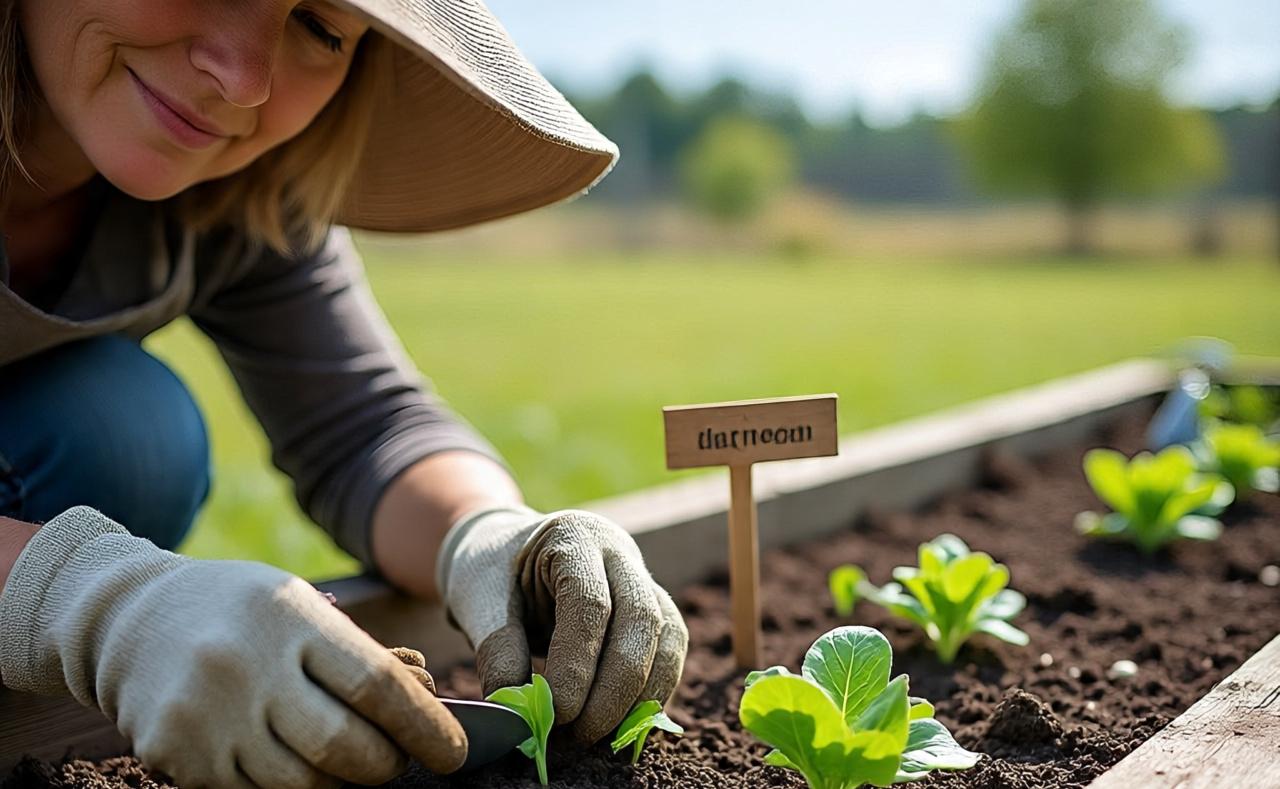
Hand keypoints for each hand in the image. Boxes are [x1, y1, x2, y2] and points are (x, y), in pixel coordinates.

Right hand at [0, 507, 465, 787]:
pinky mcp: (174, 755)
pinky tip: (281, 755)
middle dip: (385, 765)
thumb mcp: (301, 606)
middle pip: (344, 747)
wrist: (129, 618)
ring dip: (338, 781)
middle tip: (395, 760)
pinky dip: (283, 785)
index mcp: (289, 618)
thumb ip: (360, 653)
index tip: (454, 753)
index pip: (376, 684)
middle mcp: (246, 665)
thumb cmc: (241, 611)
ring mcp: (205, 715)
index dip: (425, 726)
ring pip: (302, 784)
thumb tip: (428, 694)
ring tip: (342, 757)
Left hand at [436, 506, 687, 742]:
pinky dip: (653, 691)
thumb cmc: (491, 574)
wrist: (507, 554)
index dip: (578, 663)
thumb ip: (497, 648)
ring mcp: (643, 577)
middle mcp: (618, 551)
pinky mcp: (655, 607)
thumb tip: (519, 710)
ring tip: (604, 736)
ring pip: (667, 635)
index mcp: (572, 537)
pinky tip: (624, 724)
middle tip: (583, 734)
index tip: (558, 713)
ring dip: (642, 694)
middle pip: (641, 618)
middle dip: (617, 686)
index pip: (589, 602)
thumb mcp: (478, 600)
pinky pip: (670, 650)